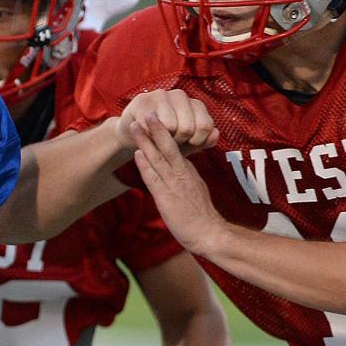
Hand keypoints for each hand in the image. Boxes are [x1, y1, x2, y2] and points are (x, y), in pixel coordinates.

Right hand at [118, 88, 217, 153]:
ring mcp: (162, 95)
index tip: (186, 145)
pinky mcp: (143, 100)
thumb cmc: (164, 140)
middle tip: (169, 143)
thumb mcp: (187, 143)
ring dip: (162, 139)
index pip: (205, 126)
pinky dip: (148, 135)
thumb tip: (215, 134)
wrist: (134, 135)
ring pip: (171, 126)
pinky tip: (145, 133)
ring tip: (157, 138)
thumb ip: (204, 140)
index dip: (196, 142)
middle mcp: (181, 96)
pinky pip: (151, 125)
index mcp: (195, 105)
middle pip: (188, 127)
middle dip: (178, 142)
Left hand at [130, 114, 229, 255]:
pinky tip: (138, 153)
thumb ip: (188, 178)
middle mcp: (182, 174)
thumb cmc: (202, 217)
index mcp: (189, 171)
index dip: (164, 133)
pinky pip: (154, 178)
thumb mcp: (197, 190)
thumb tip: (180, 169)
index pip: (175, 148)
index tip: (155, 119)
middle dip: (156, 128)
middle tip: (147, 112)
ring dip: (146, 141)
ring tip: (136, 126)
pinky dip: (146, 164)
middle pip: (168, 146)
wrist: (210, 234)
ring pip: (159, 157)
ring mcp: (175, 184)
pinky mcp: (167, 198)